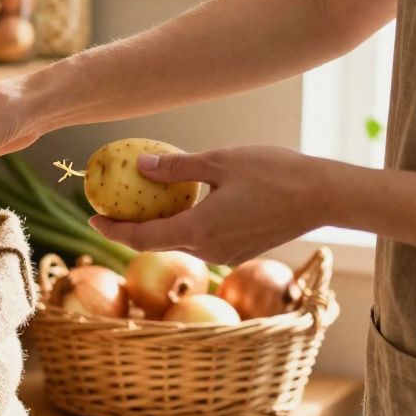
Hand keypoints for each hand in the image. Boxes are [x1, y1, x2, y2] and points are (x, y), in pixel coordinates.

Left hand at [89, 146, 328, 263]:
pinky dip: (184, 226)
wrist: (324, 196)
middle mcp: (209, 250)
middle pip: (156, 244)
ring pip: (180, 242)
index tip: (91, 218)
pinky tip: (182, 205)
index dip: (111, 231)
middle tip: (110, 208)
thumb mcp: (219, 161)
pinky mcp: (240, 250)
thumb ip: (176, 168)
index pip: (141, 239)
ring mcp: (226, 254)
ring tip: (142, 203)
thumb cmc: (275, 172)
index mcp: (198, 230)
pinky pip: (201, 240)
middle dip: (130, 228)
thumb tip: (138, 167)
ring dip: (158, 226)